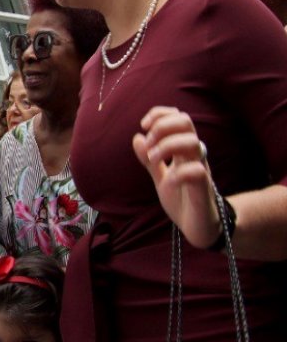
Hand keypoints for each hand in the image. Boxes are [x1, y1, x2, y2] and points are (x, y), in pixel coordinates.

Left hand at [132, 106, 219, 248]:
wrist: (199, 227)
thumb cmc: (182, 199)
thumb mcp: (160, 177)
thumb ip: (149, 160)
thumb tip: (138, 137)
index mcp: (183, 151)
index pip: (178, 118)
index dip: (160, 114)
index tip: (143, 125)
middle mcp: (194, 156)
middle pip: (186, 122)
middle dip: (162, 127)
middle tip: (149, 145)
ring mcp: (201, 170)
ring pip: (193, 142)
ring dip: (166, 146)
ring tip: (153, 160)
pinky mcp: (203, 190)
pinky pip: (197, 171)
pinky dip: (178, 173)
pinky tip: (168, 182)